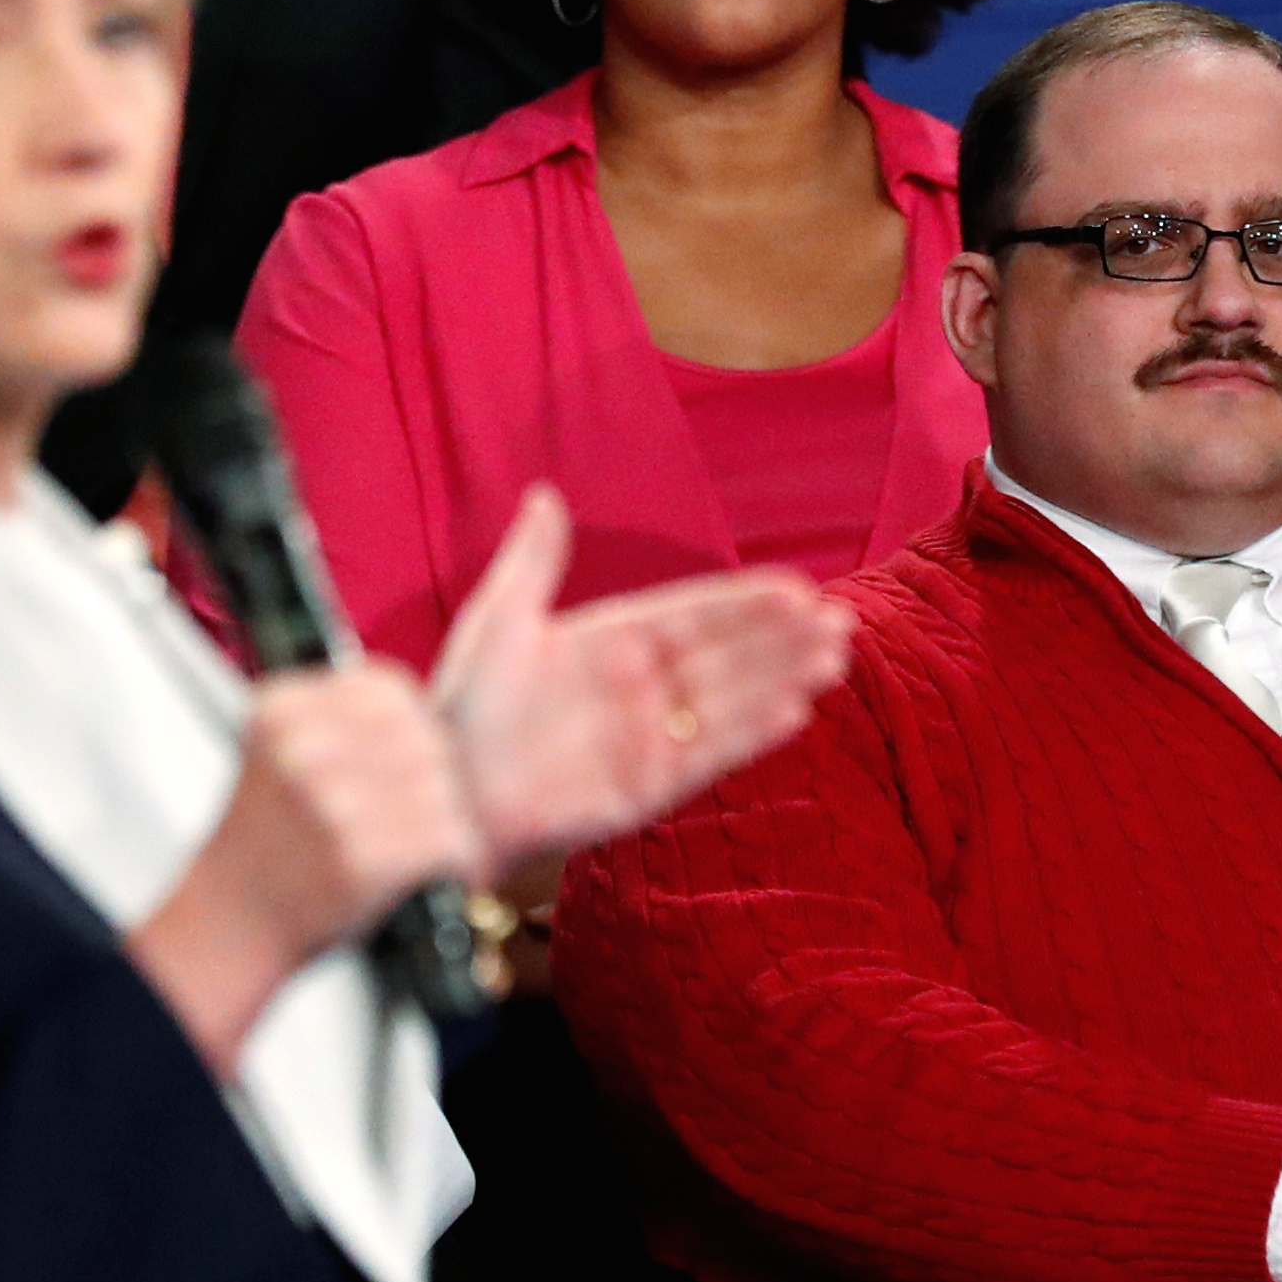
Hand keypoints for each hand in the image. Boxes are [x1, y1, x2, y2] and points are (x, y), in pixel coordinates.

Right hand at [135, 661, 486, 1072]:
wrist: (231, 921)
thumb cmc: (265, 841)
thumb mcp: (281, 751)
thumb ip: (342, 720)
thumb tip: (424, 715)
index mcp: (283, 711)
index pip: (390, 691)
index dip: (411, 727)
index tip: (402, 759)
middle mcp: (305, 750)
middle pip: (425, 741)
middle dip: (434, 779)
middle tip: (410, 813)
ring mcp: (335, 804)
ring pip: (443, 792)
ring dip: (443, 823)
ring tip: (410, 844)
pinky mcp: (364, 857)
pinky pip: (448, 841)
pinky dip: (451, 862)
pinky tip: (422, 871)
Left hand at [430, 486, 856, 860]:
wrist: (442, 787)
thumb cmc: (464, 703)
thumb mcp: (501, 619)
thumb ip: (534, 560)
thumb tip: (546, 494)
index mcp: (613, 640)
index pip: (696, 613)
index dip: (747, 602)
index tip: (797, 586)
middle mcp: (641, 687)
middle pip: (728, 657)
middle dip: (784, 640)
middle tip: (840, 622)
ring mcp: (648, 737)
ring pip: (730, 701)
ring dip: (782, 681)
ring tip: (832, 660)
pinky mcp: (647, 786)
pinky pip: (708, 755)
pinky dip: (750, 735)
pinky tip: (792, 714)